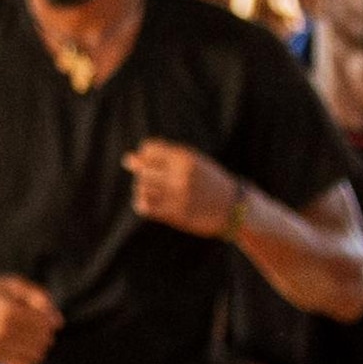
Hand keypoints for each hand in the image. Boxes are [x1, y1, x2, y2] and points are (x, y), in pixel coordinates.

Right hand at [0, 276, 62, 363]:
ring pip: (36, 356)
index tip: (38, 314)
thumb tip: (59, 323)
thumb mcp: (12, 284)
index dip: (48, 320)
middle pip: (43, 341)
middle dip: (44, 334)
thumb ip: (39, 297)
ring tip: (27, 338)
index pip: (45, 324)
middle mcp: (1, 330)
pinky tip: (20, 350)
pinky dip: (29, 361)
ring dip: (38, 348)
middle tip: (33, 326)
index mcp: (8, 309)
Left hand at [125, 140, 246, 237]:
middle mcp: (181, 175)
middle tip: (154, 180)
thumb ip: (162, 158)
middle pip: (142, 169)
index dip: (145, 156)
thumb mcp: (191, 163)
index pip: (148, 149)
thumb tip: (127, 158)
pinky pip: (145, 206)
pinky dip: (143, 204)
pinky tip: (152, 204)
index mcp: (187, 158)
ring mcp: (179, 195)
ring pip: (141, 188)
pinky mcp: (176, 214)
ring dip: (142, 190)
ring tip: (155, 192)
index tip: (154, 164)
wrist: (235, 207)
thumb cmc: (208, 182)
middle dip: (142, 174)